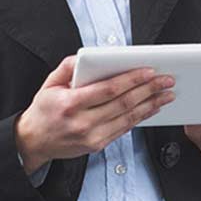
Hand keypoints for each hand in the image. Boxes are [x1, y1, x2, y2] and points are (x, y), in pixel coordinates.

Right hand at [15, 56, 175, 172]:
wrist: (34, 141)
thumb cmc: (44, 110)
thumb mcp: (49, 83)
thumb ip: (68, 66)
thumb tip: (87, 56)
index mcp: (71, 103)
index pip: (108, 89)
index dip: (131, 79)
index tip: (149, 70)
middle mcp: (83, 122)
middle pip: (123, 104)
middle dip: (149, 90)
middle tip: (166, 80)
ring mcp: (91, 136)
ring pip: (128, 118)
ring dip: (151, 104)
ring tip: (167, 94)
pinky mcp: (97, 145)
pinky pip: (124, 129)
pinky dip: (141, 117)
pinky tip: (152, 107)